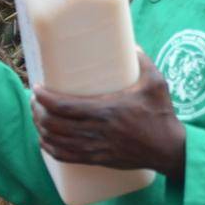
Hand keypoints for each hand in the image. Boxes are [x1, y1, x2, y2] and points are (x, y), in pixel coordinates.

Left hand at [32, 51, 186, 177]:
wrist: (169, 149)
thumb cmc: (161, 115)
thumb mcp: (156, 84)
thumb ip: (143, 63)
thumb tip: (132, 45)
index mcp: (106, 111)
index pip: (64, 106)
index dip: (44, 98)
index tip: (36, 88)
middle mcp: (96, 130)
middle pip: (54, 124)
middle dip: (37, 111)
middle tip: (35, 100)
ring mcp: (95, 147)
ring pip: (56, 141)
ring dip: (41, 128)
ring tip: (37, 116)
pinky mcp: (97, 159)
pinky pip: (65, 156)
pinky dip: (50, 148)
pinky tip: (45, 139)